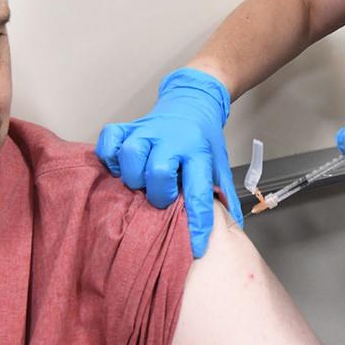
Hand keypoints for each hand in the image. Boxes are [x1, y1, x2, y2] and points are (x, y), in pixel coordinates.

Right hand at [95, 68, 241, 256]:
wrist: (193, 100)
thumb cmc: (203, 138)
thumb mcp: (219, 163)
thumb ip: (225, 194)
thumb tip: (234, 228)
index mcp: (199, 153)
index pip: (199, 191)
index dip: (197, 222)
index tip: (197, 244)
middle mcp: (173, 140)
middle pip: (158, 172)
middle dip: (158, 194)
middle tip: (161, 196)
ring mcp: (148, 131)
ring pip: (131, 155)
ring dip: (132, 175)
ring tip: (140, 181)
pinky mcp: (129, 125)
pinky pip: (110, 139)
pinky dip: (110, 155)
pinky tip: (121, 165)